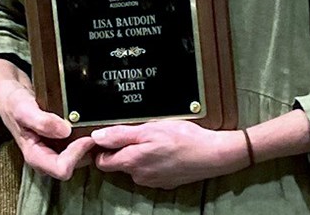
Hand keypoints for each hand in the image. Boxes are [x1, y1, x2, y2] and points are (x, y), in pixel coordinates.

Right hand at [0, 59, 94, 180]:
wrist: (11, 93)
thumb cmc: (13, 102)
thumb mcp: (23, 109)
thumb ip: (41, 121)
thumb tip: (65, 131)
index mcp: (35, 155)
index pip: (61, 168)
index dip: (77, 155)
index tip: (87, 136)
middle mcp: (47, 156)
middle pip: (74, 165)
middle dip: (87, 151)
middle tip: (97, 131)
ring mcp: (55, 148)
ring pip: (80, 157)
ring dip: (90, 144)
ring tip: (97, 126)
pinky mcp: (62, 139)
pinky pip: (79, 144)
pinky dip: (86, 135)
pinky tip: (90, 123)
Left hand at [92, 120, 247, 188]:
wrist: (211, 154)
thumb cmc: (183, 139)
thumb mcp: (149, 129)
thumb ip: (121, 134)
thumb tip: (98, 137)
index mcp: (132, 162)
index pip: (102, 161)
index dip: (103, 147)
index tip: (109, 135)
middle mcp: (139, 176)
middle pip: (120, 163)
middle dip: (124, 148)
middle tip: (138, 131)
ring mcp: (152, 180)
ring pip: (136, 166)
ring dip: (140, 152)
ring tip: (155, 137)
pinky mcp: (165, 181)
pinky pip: (151, 169)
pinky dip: (154, 159)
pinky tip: (165, 148)